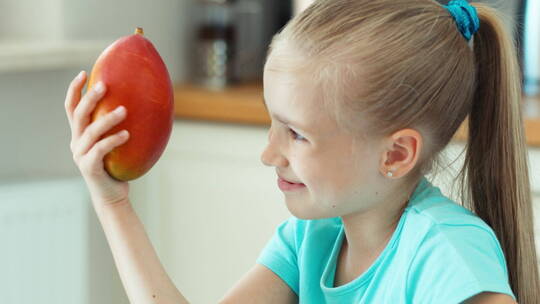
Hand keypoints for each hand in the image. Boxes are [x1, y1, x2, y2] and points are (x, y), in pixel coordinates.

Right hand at [65, 71, 130, 208]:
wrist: (113, 195)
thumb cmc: (119, 165)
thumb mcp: (117, 143)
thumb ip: (120, 125)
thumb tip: (144, 101)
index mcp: (80, 134)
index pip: (71, 107)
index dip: (75, 90)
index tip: (85, 73)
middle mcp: (76, 142)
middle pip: (78, 114)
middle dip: (90, 98)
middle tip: (105, 85)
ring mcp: (80, 155)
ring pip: (90, 131)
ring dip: (107, 118)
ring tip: (124, 110)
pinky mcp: (88, 167)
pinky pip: (100, 149)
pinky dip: (113, 140)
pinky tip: (127, 134)